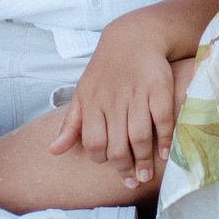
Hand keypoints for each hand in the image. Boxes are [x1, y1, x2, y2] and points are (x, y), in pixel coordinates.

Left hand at [50, 14, 177, 187]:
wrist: (134, 37)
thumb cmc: (105, 71)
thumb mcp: (83, 94)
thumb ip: (71, 124)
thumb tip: (52, 152)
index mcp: (92, 102)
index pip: (93, 141)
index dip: (101, 158)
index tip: (111, 167)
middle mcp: (114, 100)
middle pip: (117, 144)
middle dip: (124, 167)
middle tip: (131, 180)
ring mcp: (137, 94)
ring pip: (140, 136)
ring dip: (144, 160)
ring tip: (146, 176)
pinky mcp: (159, 88)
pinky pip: (162, 120)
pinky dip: (165, 140)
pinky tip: (164, 154)